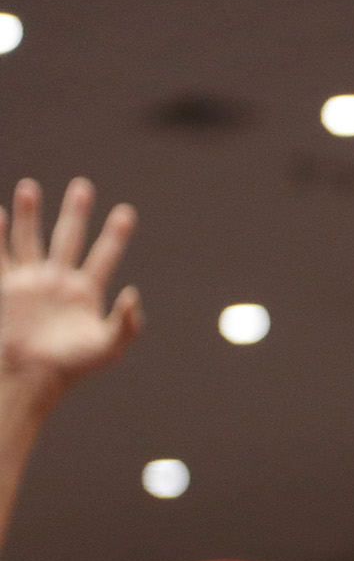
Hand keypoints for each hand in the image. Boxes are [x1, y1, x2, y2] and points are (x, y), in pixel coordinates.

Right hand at [0, 178, 142, 403]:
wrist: (33, 375)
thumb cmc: (73, 366)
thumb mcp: (110, 347)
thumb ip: (128, 323)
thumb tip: (134, 293)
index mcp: (86, 292)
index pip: (104, 255)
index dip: (116, 234)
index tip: (127, 211)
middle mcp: (59, 281)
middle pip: (68, 238)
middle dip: (75, 212)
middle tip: (83, 186)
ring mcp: (32, 282)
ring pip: (30, 239)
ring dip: (31, 214)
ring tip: (29, 185)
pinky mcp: (8, 288)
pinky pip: (1, 257)